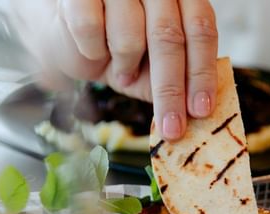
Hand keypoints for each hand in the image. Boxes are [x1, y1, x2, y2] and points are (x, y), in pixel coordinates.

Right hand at [15, 0, 218, 140]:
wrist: (67, 33)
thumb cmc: (117, 47)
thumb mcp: (151, 68)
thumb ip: (174, 80)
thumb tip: (196, 112)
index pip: (200, 29)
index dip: (202, 72)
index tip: (201, 110)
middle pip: (168, 37)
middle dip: (170, 90)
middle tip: (172, 128)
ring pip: (129, 35)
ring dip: (124, 65)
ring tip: (122, 71)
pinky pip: (90, 28)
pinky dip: (92, 50)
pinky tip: (95, 49)